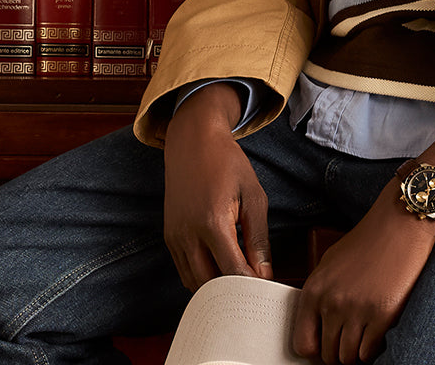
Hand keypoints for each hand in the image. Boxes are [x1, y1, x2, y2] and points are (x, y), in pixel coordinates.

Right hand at [163, 83, 272, 290]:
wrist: (193, 141)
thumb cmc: (227, 163)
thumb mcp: (253, 195)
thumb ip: (258, 238)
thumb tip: (264, 273)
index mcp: (213, 223)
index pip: (232, 272)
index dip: (250, 286)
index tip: (265, 290)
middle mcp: (188, 234)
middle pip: (210, 286)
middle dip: (232, 293)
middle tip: (253, 291)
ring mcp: (175, 237)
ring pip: (193, 283)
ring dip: (215, 288)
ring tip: (238, 282)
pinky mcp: (169, 237)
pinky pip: (184, 270)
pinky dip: (201, 277)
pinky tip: (220, 270)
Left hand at [293, 183, 434, 363]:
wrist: (400, 224)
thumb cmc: (368, 240)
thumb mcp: (331, 261)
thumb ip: (320, 294)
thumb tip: (317, 327)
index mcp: (315, 288)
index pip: (303, 343)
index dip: (315, 349)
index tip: (326, 345)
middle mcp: (332, 302)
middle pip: (327, 355)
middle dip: (338, 350)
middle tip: (350, 337)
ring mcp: (357, 310)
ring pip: (348, 358)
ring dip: (356, 351)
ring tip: (364, 333)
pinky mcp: (382, 315)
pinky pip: (369, 353)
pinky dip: (373, 348)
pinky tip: (377, 331)